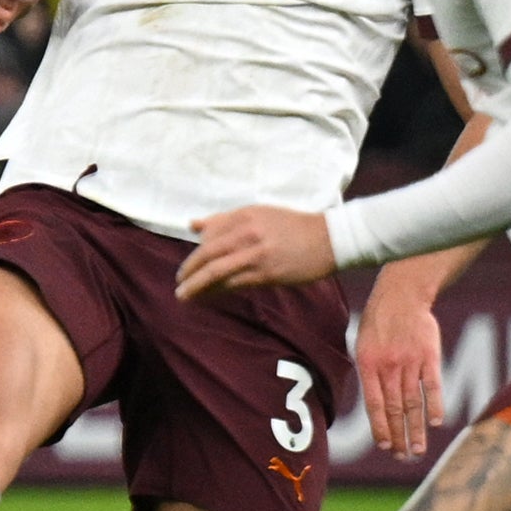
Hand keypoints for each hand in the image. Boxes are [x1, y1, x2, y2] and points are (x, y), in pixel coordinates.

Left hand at [175, 206, 337, 300]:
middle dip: (189, 271)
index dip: (195, 252)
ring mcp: (257, 253)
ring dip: (196, 285)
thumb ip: (225, 220)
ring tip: (184, 295)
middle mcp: (248, 232)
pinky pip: (234, 283)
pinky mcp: (267, 273)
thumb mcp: (259, 214)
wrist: (331, 239)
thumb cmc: (294, 227)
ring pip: (216, 271)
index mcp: (244, 215)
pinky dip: (217, 291)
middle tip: (179, 283)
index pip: (208, 234)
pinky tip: (209, 297)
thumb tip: (193, 225)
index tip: (189, 266)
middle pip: (207, 254)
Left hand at [355, 279, 445, 459]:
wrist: (402, 296)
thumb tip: (375, 407)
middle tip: (402, 457)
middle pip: (396, 409)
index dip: (380, 427)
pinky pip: (433, 385)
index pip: (375, 405)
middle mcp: (389, 367)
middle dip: (399, 436)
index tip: (385, 446)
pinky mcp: (430, 357)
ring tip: (418, 450)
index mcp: (368, 366)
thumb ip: (369, 375)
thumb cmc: (378, 323)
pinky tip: (436, 423)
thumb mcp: (362, 346)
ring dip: (416, 429)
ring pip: (414, 403)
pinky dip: (435, 405)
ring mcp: (411, 362)